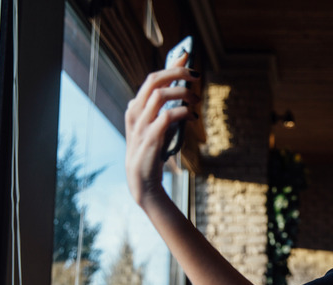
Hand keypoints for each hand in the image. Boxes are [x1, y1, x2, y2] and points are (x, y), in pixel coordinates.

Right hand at [125, 52, 198, 206]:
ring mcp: (141, 125)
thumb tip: (185, 91)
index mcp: (136, 107)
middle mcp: (135, 112)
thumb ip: (167, 109)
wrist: (142, 180)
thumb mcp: (158, 126)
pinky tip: (193, 116)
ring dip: (182, 93)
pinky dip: (183, 112)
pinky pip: (167, 116)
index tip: (187, 56)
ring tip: (196, 100)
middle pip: (154, 80)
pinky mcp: (150, 138)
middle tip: (196, 75)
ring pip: (160, 95)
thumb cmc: (152, 152)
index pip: (153, 78)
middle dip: (176, 72)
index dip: (170, 66)